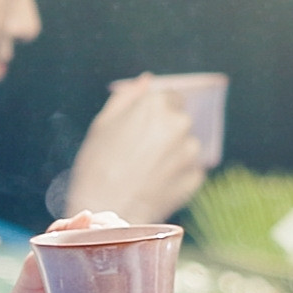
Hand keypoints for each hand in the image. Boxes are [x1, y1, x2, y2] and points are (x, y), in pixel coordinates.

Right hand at [63, 78, 208, 223]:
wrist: (105, 211)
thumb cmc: (97, 166)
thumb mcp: (103, 124)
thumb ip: (127, 97)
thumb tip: (146, 81)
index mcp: (157, 104)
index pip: (170, 97)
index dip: (155, 113)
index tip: (142, 129)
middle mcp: (179, 123)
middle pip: (179, 121)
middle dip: (165, 134)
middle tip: (141, 154)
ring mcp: (190, 152)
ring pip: (186, 147)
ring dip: (173, 155)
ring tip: (146, 173)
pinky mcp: (195, 178)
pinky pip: (189, 172)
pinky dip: (177, 177)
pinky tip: (155, 186)